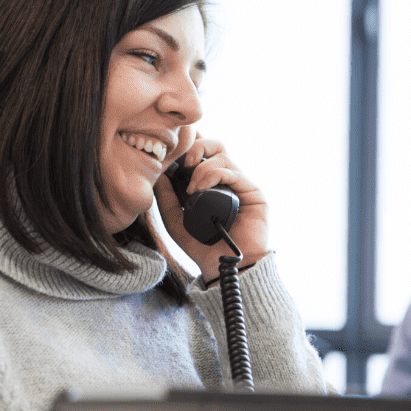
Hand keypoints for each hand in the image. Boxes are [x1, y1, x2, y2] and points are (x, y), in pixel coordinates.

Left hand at [154, 133, 268, 281]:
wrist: (225, 266)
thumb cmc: (202, 246)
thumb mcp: (175, 221)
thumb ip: (166, 198)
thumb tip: (157, 174)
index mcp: (210, 182)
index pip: (202, 151)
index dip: (189, 144)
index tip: (171, 152)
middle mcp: (226, 179)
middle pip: (214, 144)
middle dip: (196, 146)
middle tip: (182, 163)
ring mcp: (240, 184)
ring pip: (222, 154)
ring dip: (201, 167)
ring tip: (191, 189)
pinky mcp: (253, 192)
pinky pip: (232, 171)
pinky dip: (213, 174)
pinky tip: (201, 189)